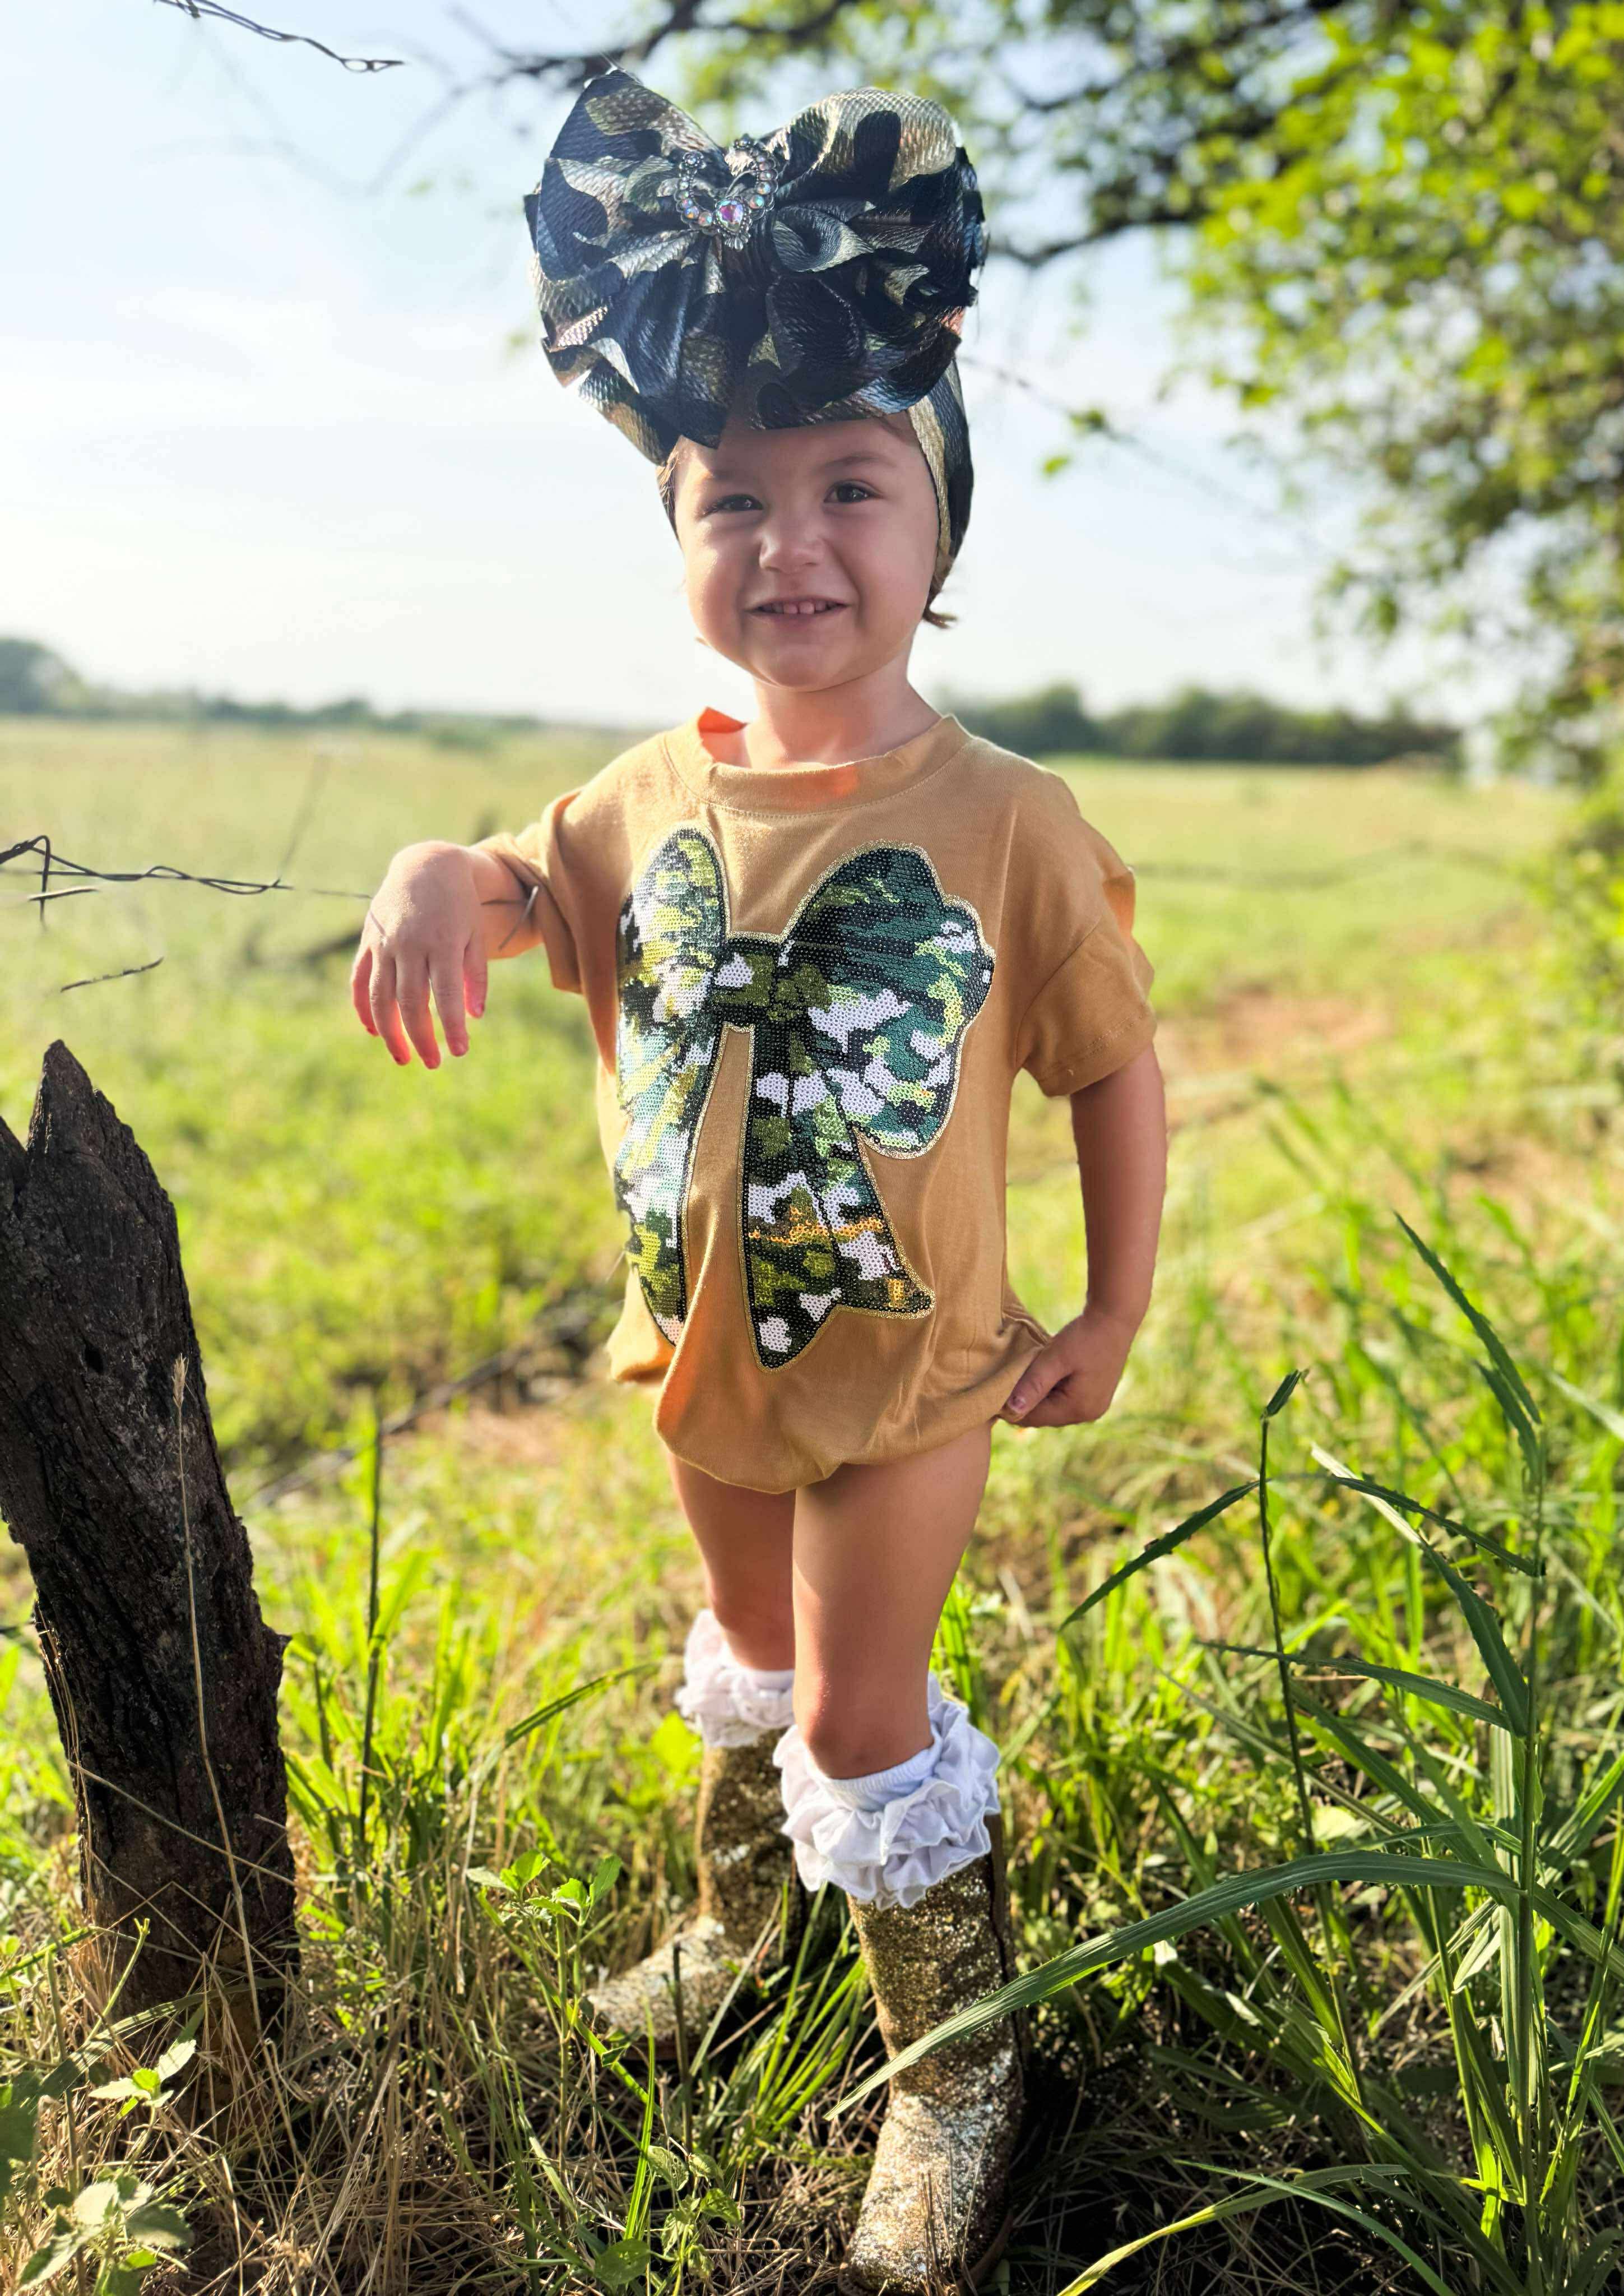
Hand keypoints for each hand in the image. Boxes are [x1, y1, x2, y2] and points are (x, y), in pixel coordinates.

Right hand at [350, 842, 486, 1067]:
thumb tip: (474, 1017)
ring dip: (390, 1032)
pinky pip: (359, 980)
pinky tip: (373, 1031)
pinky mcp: (368, 941)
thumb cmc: (459, 906)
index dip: (451, 1028)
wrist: (426, 864)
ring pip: (380, 997)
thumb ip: (475, 975)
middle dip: (421, 1038)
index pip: (446, 996)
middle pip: (410, 1003)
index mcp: (442, 942)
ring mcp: (384, 942)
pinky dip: (362, 1008)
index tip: (460, 1052)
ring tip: (403, 1057)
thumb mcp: (476, 935)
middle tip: (433, 1063)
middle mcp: (410, 943)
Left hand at [998, 1302, 1140, 1429]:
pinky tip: (1042, 1374)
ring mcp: (1094, 1405)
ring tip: (1022, 1377)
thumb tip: (1011, 1411)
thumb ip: (1033, 1385)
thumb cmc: (1084, 1336)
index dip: (1012, 1409)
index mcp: (1079, 1409)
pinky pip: (1065, 1400)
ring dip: (1038, 1396)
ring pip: (1054, 1408)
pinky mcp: (1096, 1394)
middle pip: (1045, 1416)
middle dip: (1025, 1402)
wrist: (1114, 1317)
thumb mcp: (1055, 1358)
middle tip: (1004, 1384)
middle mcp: (1089, 1413)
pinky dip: (1051, 1391)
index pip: (1036, 1418)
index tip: (993, 1395)